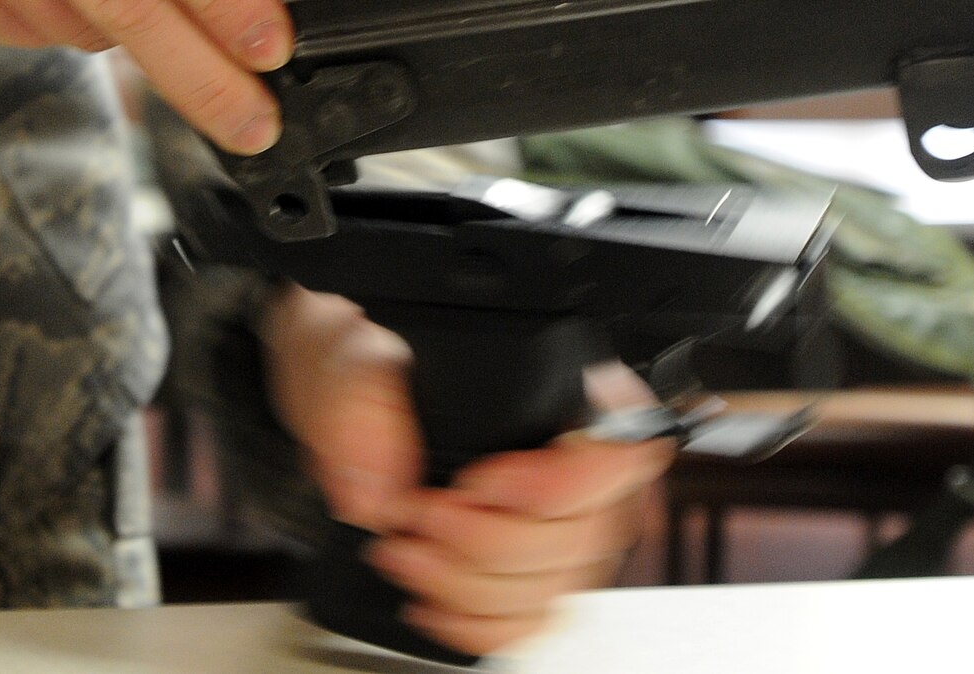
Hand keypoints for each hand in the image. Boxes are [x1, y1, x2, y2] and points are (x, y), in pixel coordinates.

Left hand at [262, 286, 672, 656]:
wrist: (354, 386)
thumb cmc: (380, 358)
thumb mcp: (360, 350)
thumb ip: (365, 406)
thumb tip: (380, 492)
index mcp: (573, 384)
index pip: (620, 454)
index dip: (552, 488)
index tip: (473, 484)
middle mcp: (587, 454)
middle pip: (583, 536)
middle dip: (486, 543)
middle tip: (416, 516)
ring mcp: (568, 517)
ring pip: (555, 588)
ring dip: (470, 588)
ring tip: (405, 554)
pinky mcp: (536, 566)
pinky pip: (532, 621)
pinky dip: (476, 624)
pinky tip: (431, 597)